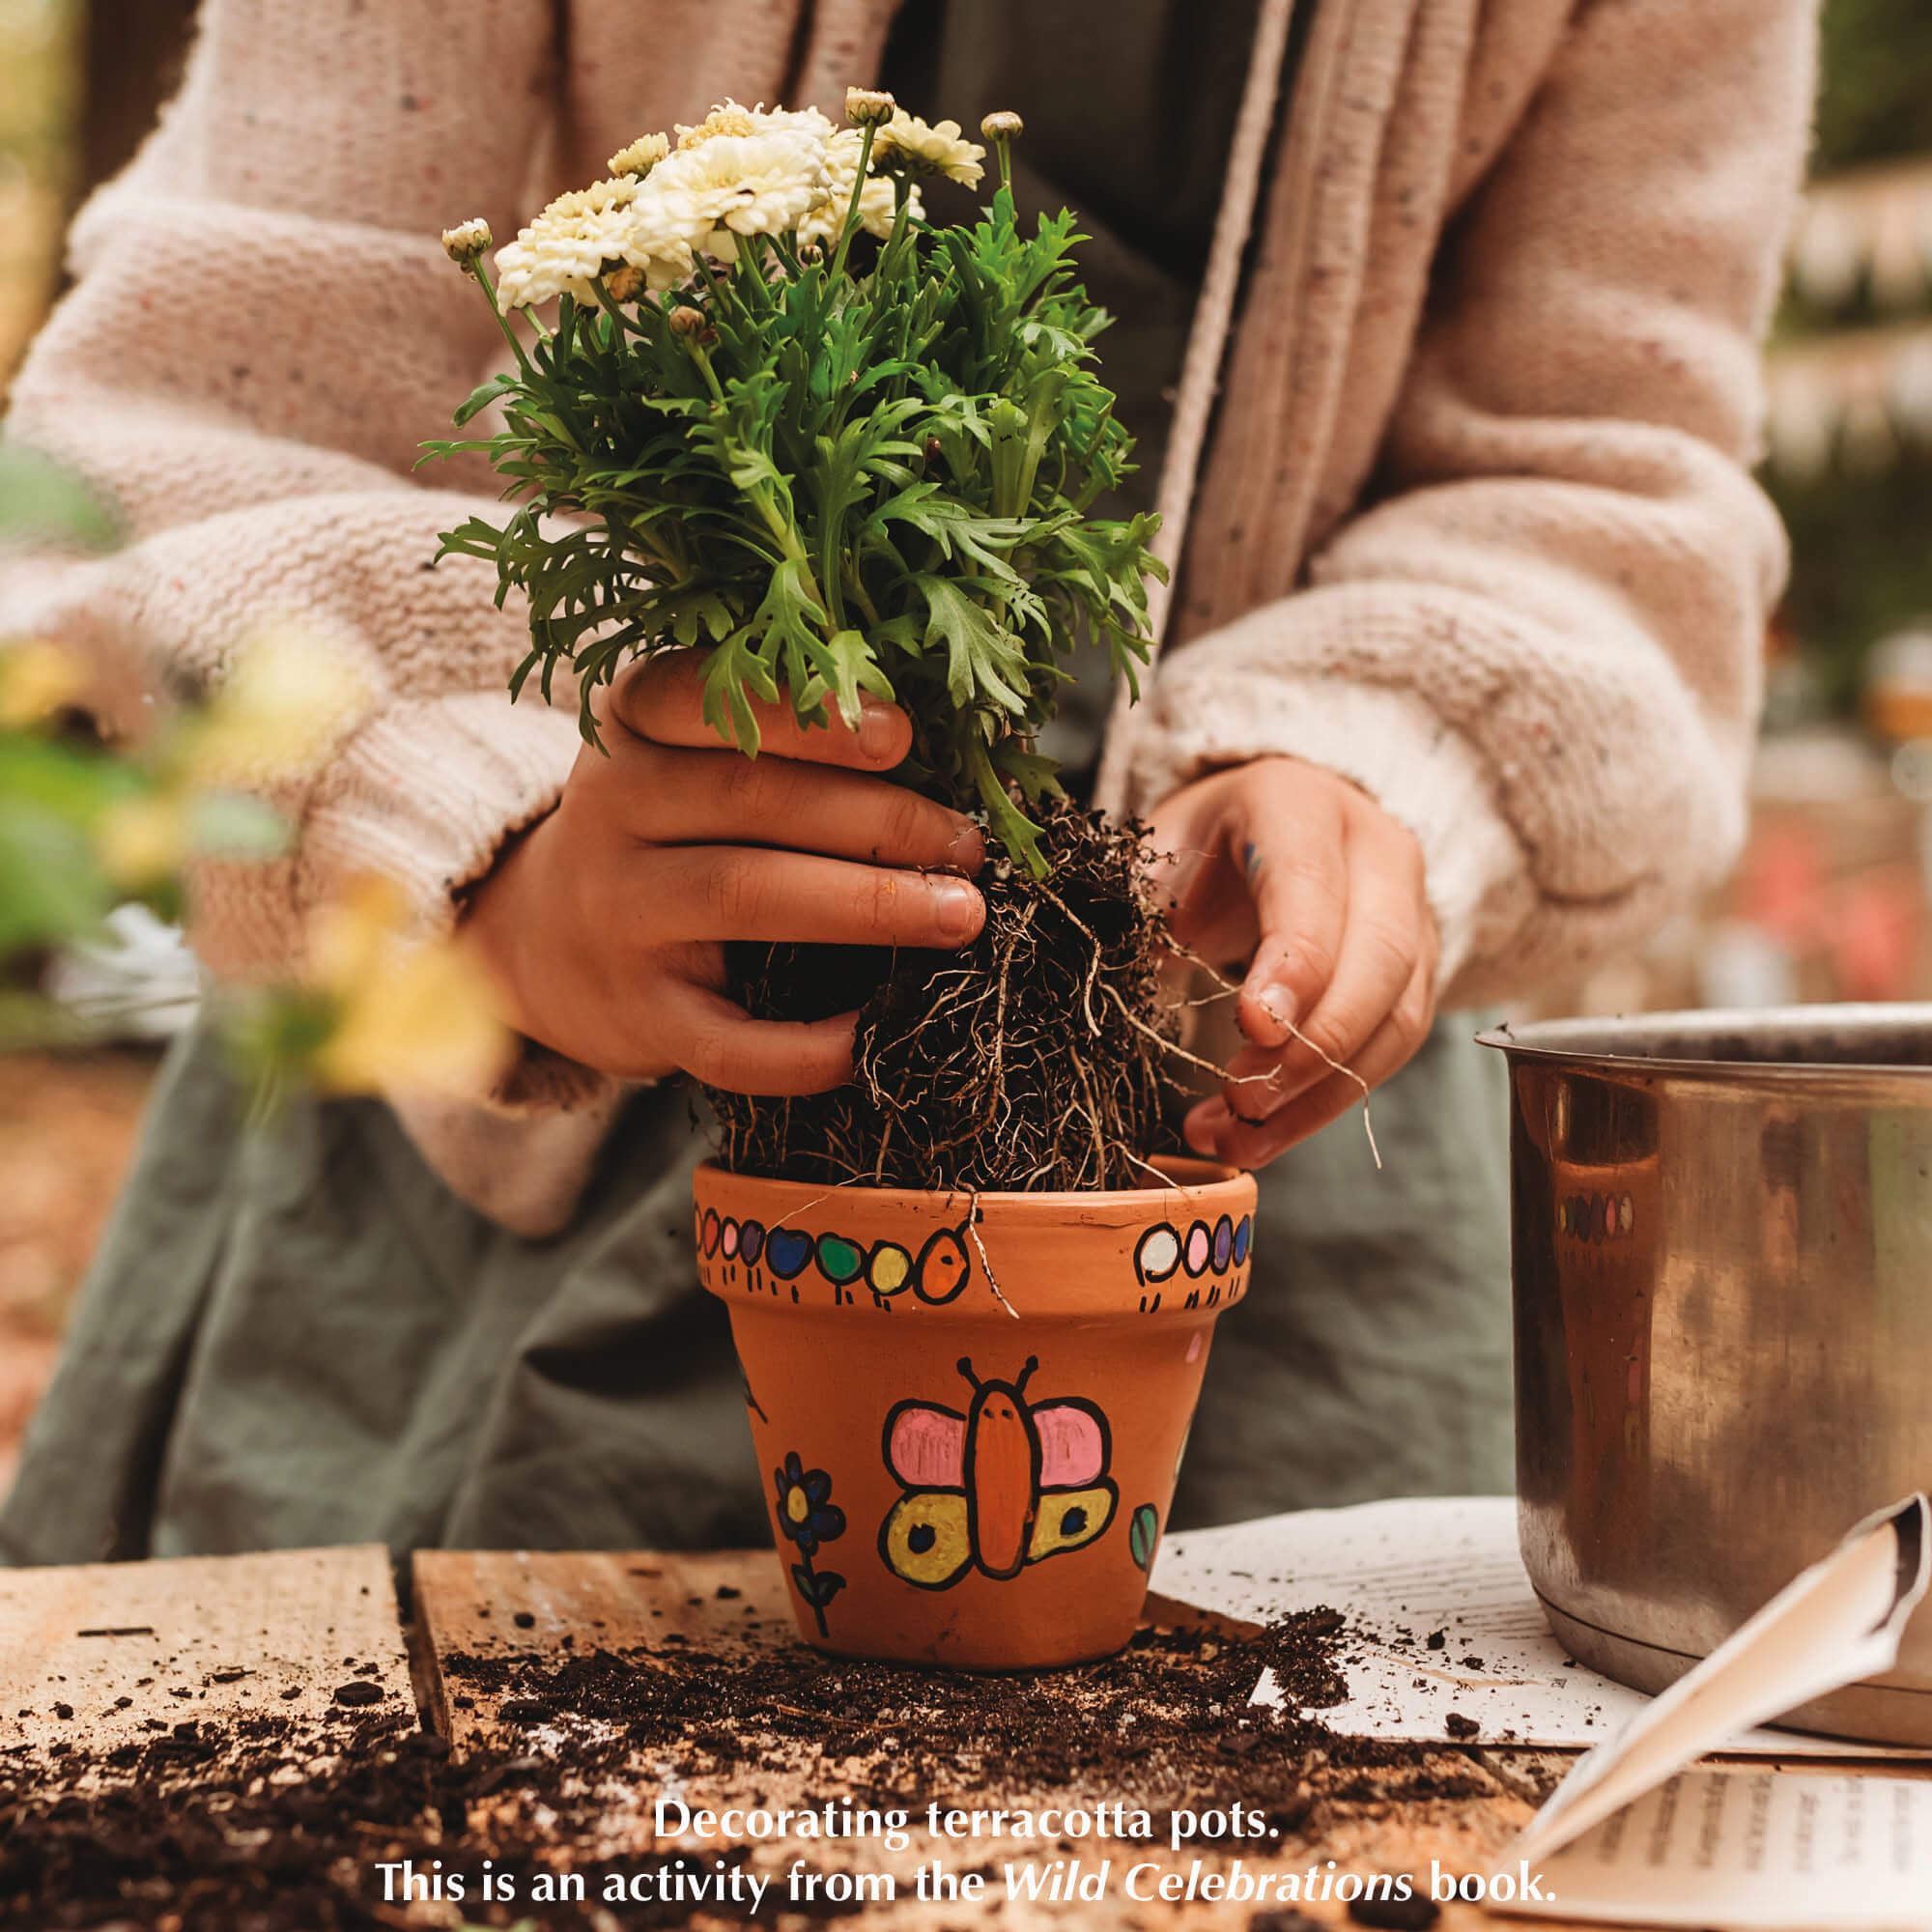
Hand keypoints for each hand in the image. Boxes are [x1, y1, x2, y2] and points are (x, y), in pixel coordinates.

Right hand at [463, 651, 984, 1089]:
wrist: (543, 941)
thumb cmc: (667, 831)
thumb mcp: (687, 756)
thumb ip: (780, 735)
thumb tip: (941, 741)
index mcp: (632, 726)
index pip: (702, 695)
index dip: (805, 713)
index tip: (901, 733)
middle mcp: (610, 811)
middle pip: (750, 797)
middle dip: (877, 819)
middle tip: (967, 846)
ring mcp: (618, 916)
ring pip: (742, 894)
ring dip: (866, 906)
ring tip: (959, 916)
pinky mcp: (639, 1015)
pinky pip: (725, 1040)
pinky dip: (805, 1047)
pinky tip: (873, 1035)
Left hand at [1146, 756, 1437, 1167]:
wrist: (1263, 831)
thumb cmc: (1201, 848)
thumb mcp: (1158, 857)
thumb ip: (1143, 913)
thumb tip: (1117, 992)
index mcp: (1297, 805)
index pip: (1313, 887)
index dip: (1294, 962)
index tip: (1255, 1029)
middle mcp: (1374, 850)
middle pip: (1380, 957)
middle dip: (1313, 1045)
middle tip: (1242, 1099)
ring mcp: (1411, 911)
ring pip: (1395, 1016)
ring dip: (1319, 1092)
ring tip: (1240, 1134)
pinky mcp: (1417, 972)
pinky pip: (1390, 1048)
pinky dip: (1327, 1102)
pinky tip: (1263, 1133)